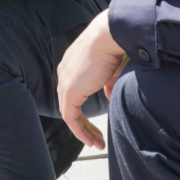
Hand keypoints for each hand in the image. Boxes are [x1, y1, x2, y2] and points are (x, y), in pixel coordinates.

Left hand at [55, 12, 129, 150]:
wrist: (109, 35)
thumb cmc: (114, 45)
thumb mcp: (112, 68)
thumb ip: (108, 83)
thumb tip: (107, 96)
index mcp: (73, 64)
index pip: (74, 92)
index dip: (84, 109)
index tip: (95, 123)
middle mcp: (65, 72)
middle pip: (70, 105)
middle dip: (83, 124)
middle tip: (96, 139)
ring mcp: (65, 82)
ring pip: (69, 114)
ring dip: (83, 131)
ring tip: (97, 144)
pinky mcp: (70, 91)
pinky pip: (70, 118)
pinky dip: (80, 131)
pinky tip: (92, 141)